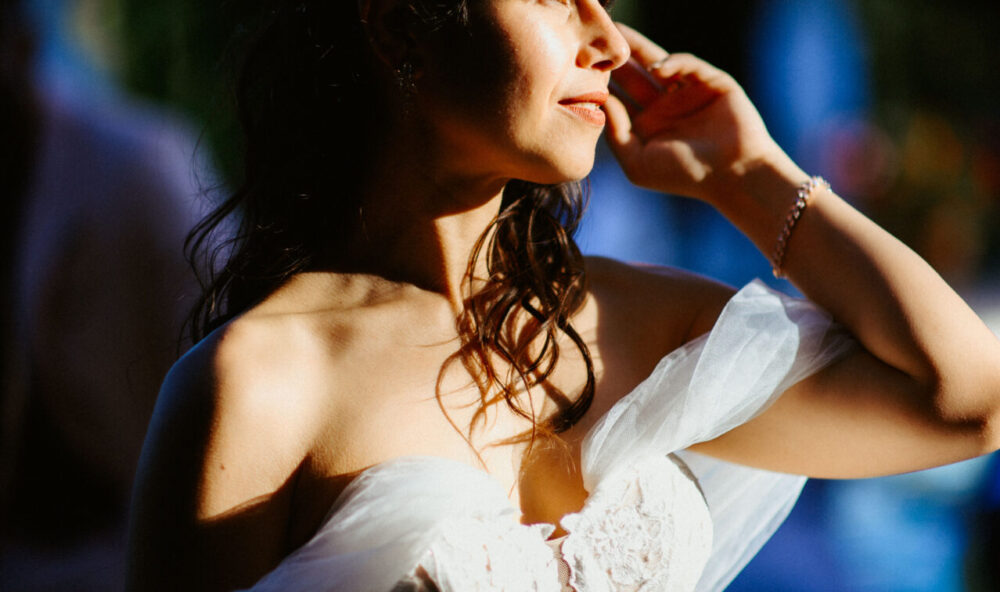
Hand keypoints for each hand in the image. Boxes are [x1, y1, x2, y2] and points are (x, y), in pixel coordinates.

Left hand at [604, 24, 789, 203]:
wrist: (732, 174)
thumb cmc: (684, 175)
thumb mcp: (638, 162)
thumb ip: (616, 133)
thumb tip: (600, 102)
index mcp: (647, 126)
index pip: (620, 98)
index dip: (601, 84)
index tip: (577, 70)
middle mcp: (665, 107)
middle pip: (634, 75)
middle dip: (616, 59)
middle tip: (595, 40)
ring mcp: (688, 93)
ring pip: (659, 63)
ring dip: (639, 49)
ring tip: (619, 34)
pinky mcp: (711, 82)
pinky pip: (689, 65)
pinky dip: (674, 62)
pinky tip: (659, 69)